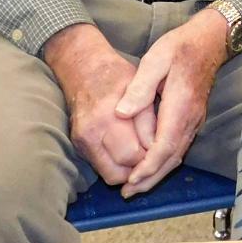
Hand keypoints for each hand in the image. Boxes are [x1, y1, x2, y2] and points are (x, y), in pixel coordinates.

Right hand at [44, 23, 153, 185]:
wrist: (82, 67)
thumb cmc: (116, 75)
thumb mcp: (140, 88)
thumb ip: (148, 118)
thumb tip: (155, 147)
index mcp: (108, 116)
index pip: (135, 154)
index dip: (153, 155)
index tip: (163, 148)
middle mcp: (92, 133)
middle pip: (124, 169)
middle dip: (142, 165)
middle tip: (155, 152)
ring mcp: (82, 142)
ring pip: (112, 175)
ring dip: (129, 169)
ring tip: (142, 153)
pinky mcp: (78, 146)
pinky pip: (102, 168)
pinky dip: (117, 165)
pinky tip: (128, 150)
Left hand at [113, 9, 229, 196]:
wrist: (209, 41)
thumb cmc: (180, 47)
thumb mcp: (156, 58)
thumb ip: (140, 87)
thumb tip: (122, 113)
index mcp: (181, 104)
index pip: (165, 145)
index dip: (148, 166)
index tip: (130, 180)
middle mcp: (191, 118)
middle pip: (172, 158)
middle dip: (150, 178)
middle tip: (128, 194)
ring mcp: (195, 120)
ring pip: (178, 155)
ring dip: (157, 174)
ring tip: (136, 187)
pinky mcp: (194, 119)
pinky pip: (180, 147)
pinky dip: (165, 162)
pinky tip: (151, 166)